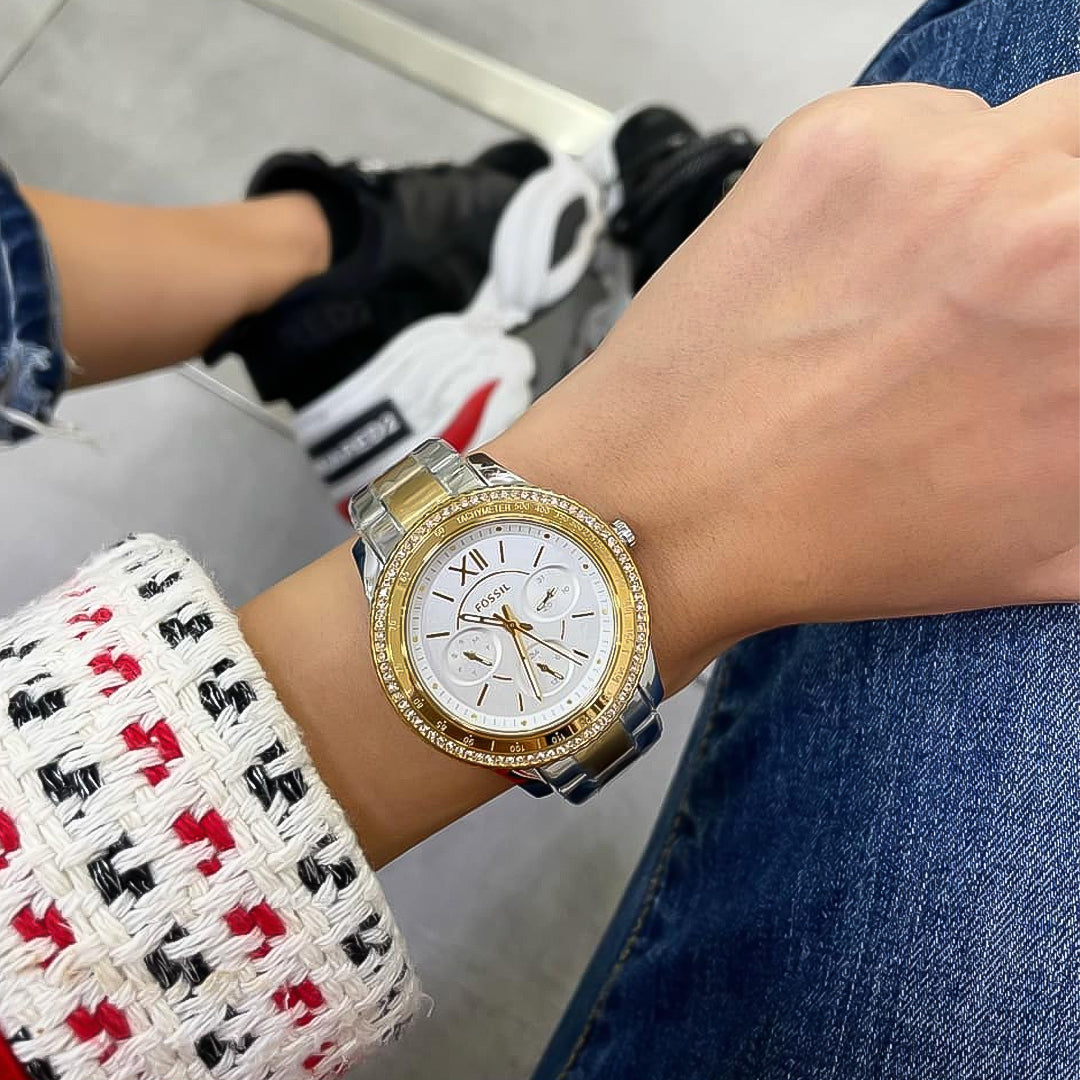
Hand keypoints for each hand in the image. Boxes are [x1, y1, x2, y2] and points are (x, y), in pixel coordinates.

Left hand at [488, 76, 1078, 690]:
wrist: (667, 511)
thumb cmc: (833, 541)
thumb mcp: (1049, 546)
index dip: (1078, 306)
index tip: (1053, 316)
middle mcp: (1051, 234)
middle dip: (1062, 235)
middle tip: (1003, 289)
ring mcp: (944, 171)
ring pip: (1036, 130)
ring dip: (1008, 187)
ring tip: (935, 269)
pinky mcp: (843, 142)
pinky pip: (930, 123)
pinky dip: (912, 177)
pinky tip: (855, 256)